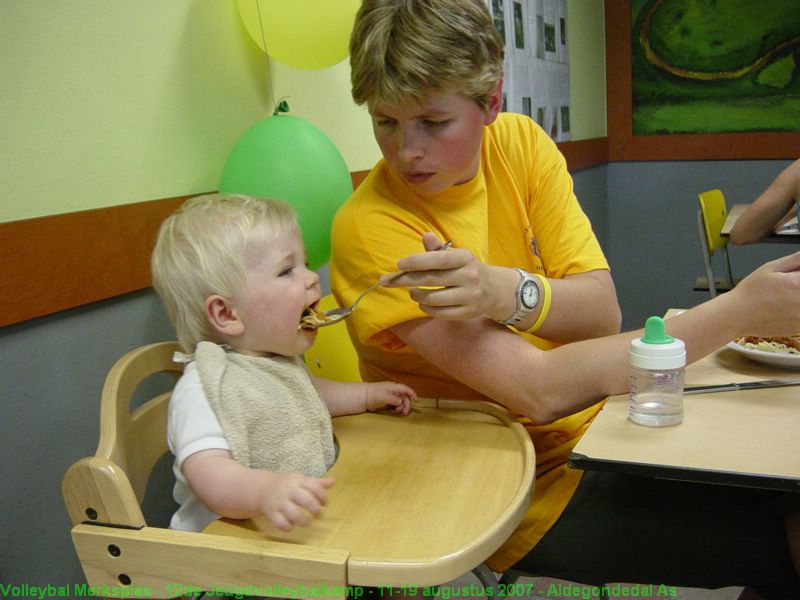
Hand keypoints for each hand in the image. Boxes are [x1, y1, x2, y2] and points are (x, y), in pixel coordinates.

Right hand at [258, 472, 334, 531]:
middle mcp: (289, 490)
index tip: (324, 504)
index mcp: (298, 481)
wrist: (263, 488)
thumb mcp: (301, 480)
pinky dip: (287, 527)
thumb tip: (333, 481)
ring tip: (307, 522)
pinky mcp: (271, 512)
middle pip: (306, 500)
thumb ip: (317, 483)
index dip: (323, 497)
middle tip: (318, 515)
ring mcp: (279, 501)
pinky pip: (280, 522)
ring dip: (303, 521)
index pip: (314, 487)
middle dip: (315, 510)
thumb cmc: (287, 485)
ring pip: (294, 514)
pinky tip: (291, 526)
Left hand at [366, 381, 415, 414]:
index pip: (406, 389)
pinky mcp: (388, 402)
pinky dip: (397, 409)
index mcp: (394, 387)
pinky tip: (394, 412)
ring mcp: (391, 397)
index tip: (416, 400)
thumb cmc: (374, 394)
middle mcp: (394, 391)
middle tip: (405, 413)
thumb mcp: (384, 397)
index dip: (412, 394)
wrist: (363, 397)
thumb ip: (394, 400)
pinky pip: (396, 405)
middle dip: (406, 405)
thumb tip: (401, 402)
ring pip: (401, 402)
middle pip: (404, 397)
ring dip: (401, 408)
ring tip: (398, 412)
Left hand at [387, 232, 515, 320]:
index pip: (439, 259)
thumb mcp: (456, 256)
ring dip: (416, 296)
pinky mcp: (468, 312)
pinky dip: (427, 309)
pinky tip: (423, 303)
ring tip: (412, 292)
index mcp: (465, 258)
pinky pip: (440, 313)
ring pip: (434, 299)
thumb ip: (438, 249)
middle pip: (432, 279)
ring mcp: (470, 296)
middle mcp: (469, 276)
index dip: (417, 261)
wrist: (494, 289)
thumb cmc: (467, 269)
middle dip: (406, 280)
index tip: (399, 265)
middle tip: (388, 281)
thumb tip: (425, 236)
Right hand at [728, 252, 799, 335]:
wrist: (736, 316)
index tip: (794, 276)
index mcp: (797, 283)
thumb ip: (794, 260)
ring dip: (797, 298)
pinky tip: (786, 308)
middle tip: (788, 287)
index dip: (799, 275)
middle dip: (797, 286)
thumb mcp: (769, 269)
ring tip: (784, 297)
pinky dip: (797, 311)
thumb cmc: (750, 292)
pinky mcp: (799, 328)